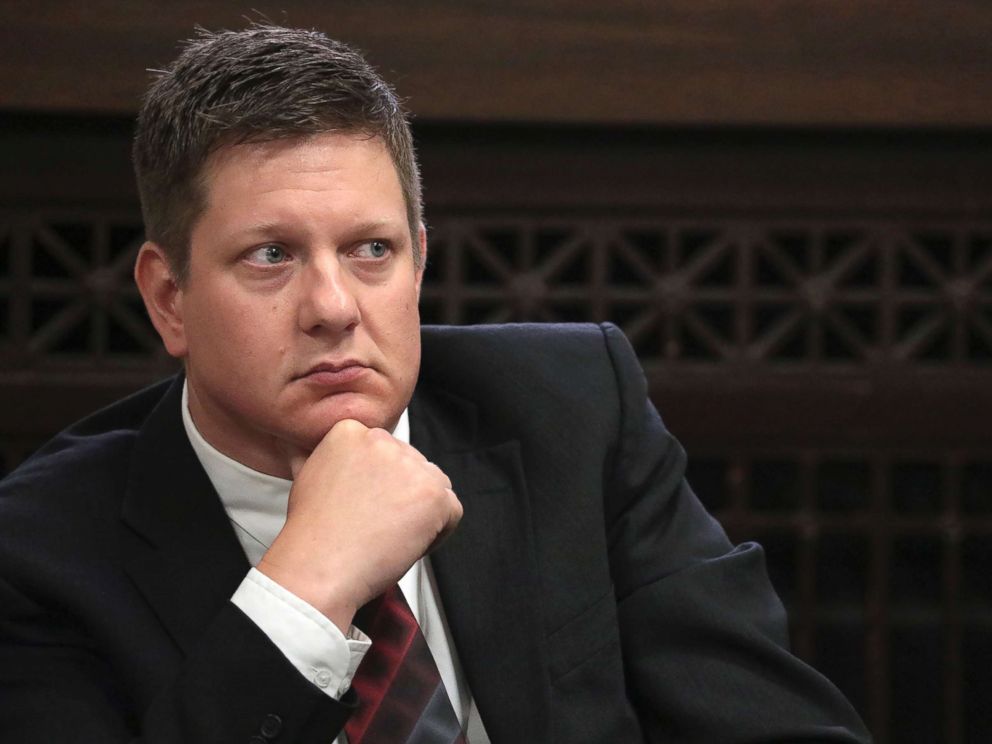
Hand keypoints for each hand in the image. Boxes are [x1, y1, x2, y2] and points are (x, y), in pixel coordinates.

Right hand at [257, 419, 461, 631]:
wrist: (319, 566)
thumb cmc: (312, 533)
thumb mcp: (305, 476)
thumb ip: (319, 456)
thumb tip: (302, 448)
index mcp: (351, 430)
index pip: (385, 450)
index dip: (379, 482)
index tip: (365, 503)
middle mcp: (383, 441)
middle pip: (411, 466)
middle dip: (401, 495)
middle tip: (376, 524)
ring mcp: (412, 466)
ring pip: (434, 486)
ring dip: (421, 511)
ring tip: (389, 534)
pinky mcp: (434, 493)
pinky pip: (452, 511)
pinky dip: (438, 533)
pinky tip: (406, 542)